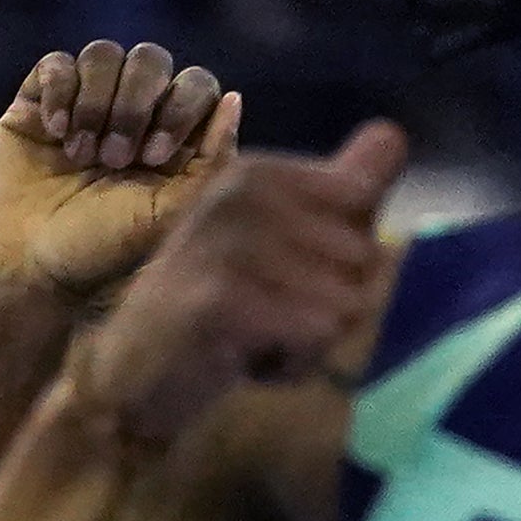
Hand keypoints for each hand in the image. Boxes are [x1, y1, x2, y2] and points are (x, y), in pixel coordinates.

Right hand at [0, 42, 241, 302]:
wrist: (24, 267)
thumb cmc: (97, 250)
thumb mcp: (167, 215)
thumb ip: (211, 163)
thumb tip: (233, 99)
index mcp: (167, 137)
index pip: (195, 85)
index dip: (180, 107)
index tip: (153, 158)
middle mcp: (128, 114)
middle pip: (151, 61)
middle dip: (134, 106)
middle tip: (113, 160)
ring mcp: (83, 105)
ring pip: (104, 54)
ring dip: (96, 102)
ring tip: (79, 154)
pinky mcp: (38, 105)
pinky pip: (57, 64)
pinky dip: (60, 92)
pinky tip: (54, 132)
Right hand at [75, 120, 409, 446]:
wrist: (126, 384)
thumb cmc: (211, 317)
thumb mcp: (278, 243)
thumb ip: (338, 192)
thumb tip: (394, 136)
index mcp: (257, 173)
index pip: (364, 197)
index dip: (340, 255)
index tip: (281, 278)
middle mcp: (241, 193)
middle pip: (363, 255)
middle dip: (327, 304)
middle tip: (261, 317)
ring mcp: (228, 244)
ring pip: (346, 301)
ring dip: (309, 341)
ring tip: (250, 340)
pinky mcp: (222, 300)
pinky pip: (316, 335)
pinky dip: (290, 365)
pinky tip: (242, 362)